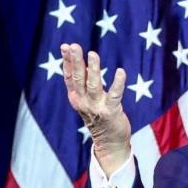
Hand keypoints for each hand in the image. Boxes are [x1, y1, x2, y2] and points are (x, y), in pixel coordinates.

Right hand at [61, 43, 131, 175]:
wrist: (109, 142)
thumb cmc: (100, 116)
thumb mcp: (88, 99)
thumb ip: (86, 83)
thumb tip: (86, 62)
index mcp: (76, 98)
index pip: (69, 77)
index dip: (67, 61)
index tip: (66, 46)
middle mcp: (83, 102)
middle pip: (78, 79)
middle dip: (76, 61)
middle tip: (74, 45)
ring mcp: (96, 107)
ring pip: (93, 85)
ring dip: (93, 69)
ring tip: (93, 54)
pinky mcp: (111, 112)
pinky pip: (115, 95)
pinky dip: (118, 83)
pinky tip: (121, 71)